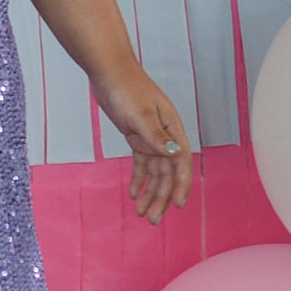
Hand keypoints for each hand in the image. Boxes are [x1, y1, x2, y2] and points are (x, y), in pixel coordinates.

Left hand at [94, 69, 194, 222]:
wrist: (108, 71)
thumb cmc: (127, 89)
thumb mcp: (140, 114)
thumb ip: (156, 136)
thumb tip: (174, 154)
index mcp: (172, 128)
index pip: (182, 162)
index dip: (181, 184)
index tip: (177, 205)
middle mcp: (165, 135)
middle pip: (168, 172)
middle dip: (162, 197)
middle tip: (152, 219)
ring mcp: (151, 137)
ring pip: (155, 171)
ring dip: (150, 192)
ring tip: (141, 213)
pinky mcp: (137, 136)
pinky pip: (142, 163)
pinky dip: (138, 179)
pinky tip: (133, 193)